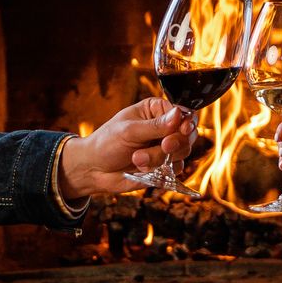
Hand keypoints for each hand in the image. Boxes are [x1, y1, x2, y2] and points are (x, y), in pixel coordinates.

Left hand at [60, 96, 195, 196]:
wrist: (93, 170)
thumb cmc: (106, 143)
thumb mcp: (129, 131)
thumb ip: (155, 126)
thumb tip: (179, 114)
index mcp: (156, 111)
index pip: (182, 113)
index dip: (187, 122)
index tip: (183, 130)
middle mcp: (164, 128)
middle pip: (187, 135)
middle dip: (174, 143)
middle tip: (163, 146)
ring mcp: (164, 148)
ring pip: (181, 154)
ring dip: (159, 159)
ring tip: (137, 159)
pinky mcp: (163, 167)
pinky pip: (175, 170)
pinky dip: (161, 171)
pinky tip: (142, 170)